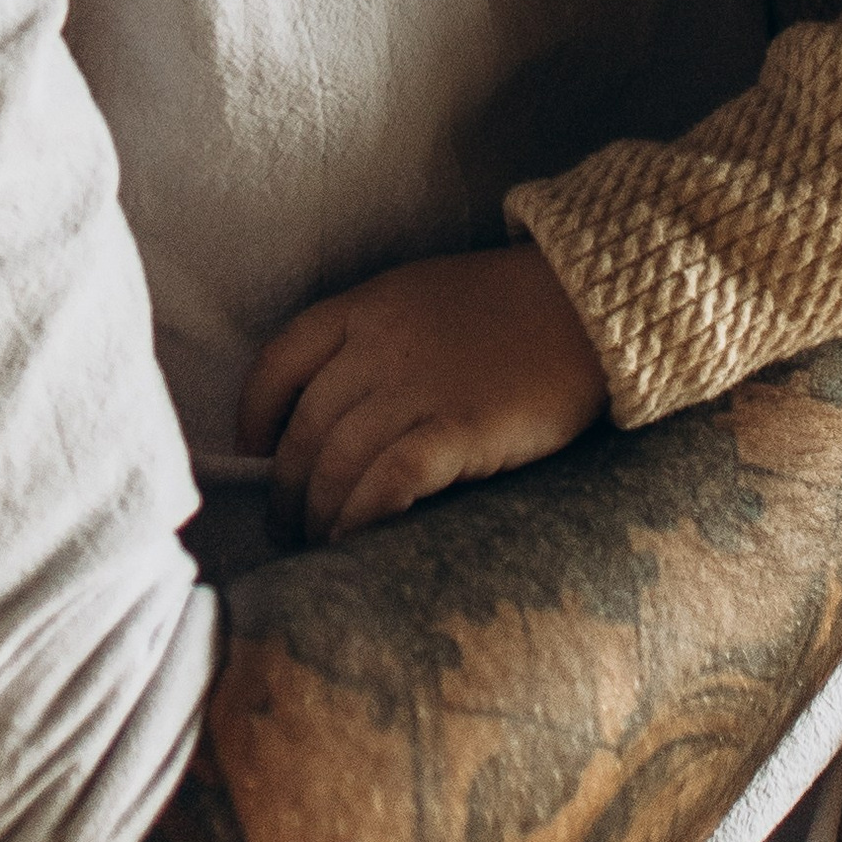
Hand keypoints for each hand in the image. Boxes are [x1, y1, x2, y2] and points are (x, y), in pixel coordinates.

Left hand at [236, 241, 608, 540]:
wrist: (587, 304)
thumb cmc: (505, 307)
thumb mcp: (422, 297)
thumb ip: (369, 339)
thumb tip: (322, 412)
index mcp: (366, 307)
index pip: (279, 362)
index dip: (255, 416)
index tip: (254, 454)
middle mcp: (381, 345)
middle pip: (305, 430)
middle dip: (286, 489)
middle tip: (288, 527)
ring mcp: (421, 386)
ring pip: (338, 463)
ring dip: (319, 515)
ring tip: (320, 545)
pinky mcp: (463, 426)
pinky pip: (390, 481)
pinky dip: (363, 518)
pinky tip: (357, 542)